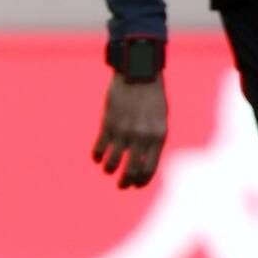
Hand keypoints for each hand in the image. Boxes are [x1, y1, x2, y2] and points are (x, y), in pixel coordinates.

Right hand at [93, 73, 167, 188]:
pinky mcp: (108, 125)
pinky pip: (98, 150)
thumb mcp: (160, 118)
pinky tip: (98, 156)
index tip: (135, 185)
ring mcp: (124, 131)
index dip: (141, 181)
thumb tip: (143, 162)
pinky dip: (97, 157)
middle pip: (130, 171)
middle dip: (124, 182)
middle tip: (121, 184)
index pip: (149, 169)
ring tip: (109, 168)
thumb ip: (153, 139)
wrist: (139, 73)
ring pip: (111, 164)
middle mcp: (142, 137)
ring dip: (109, 169)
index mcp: (158, 136)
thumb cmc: (152, 96)